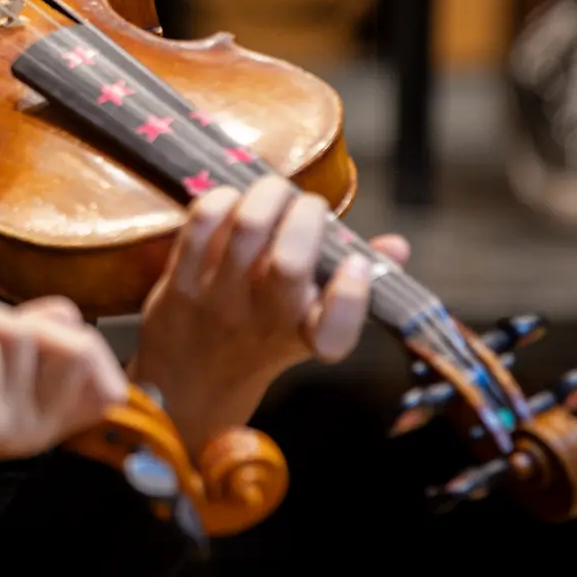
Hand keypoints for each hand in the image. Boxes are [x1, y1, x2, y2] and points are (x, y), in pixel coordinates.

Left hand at [0, 293, 128, 483]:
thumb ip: (33, 336)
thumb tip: (67, 316)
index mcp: (47, 418)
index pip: (106, 376)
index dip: (73, 337)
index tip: (19, 334)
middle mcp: (36, 430)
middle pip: (74, 342)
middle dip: (11, 317)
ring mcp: (7, 429)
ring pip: (18, 334)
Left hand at [132, 175, 400, 451]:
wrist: (189, 382)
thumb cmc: (260, 338)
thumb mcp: (310, 325)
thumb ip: (354, 286)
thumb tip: (397, 245)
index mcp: (307, 336)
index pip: (337, 329)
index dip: (351, 293)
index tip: (356, 264)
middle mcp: (265, 322)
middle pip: (290, 262)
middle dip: (308, 214)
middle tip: (308, 205)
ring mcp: (219, 302)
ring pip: (247, 229)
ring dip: (267, 195)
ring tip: (274, 193)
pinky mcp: (179, 284)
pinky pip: (201, 225)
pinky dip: (222, 199)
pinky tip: (232, 201)